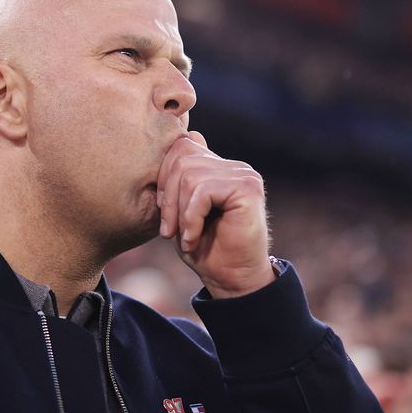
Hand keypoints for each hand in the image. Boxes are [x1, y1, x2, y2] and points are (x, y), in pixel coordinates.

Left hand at [156, 131, 274, 297]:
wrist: (233, 279)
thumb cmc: (206, 248)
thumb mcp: (181, 210)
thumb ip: (181, 178)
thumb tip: (190, 133)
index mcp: (219, 167)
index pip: (182, 146)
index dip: (164, 177)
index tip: (163, 214)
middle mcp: (234, 166)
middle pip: (182, 156)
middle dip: (167, 196)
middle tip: (167, 230)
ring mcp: (244, 174)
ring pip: (189, 175)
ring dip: (179, 212)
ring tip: (183, 236)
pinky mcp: (248, 187)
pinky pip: (203, 191)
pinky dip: (190, 218)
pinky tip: (192, 238)